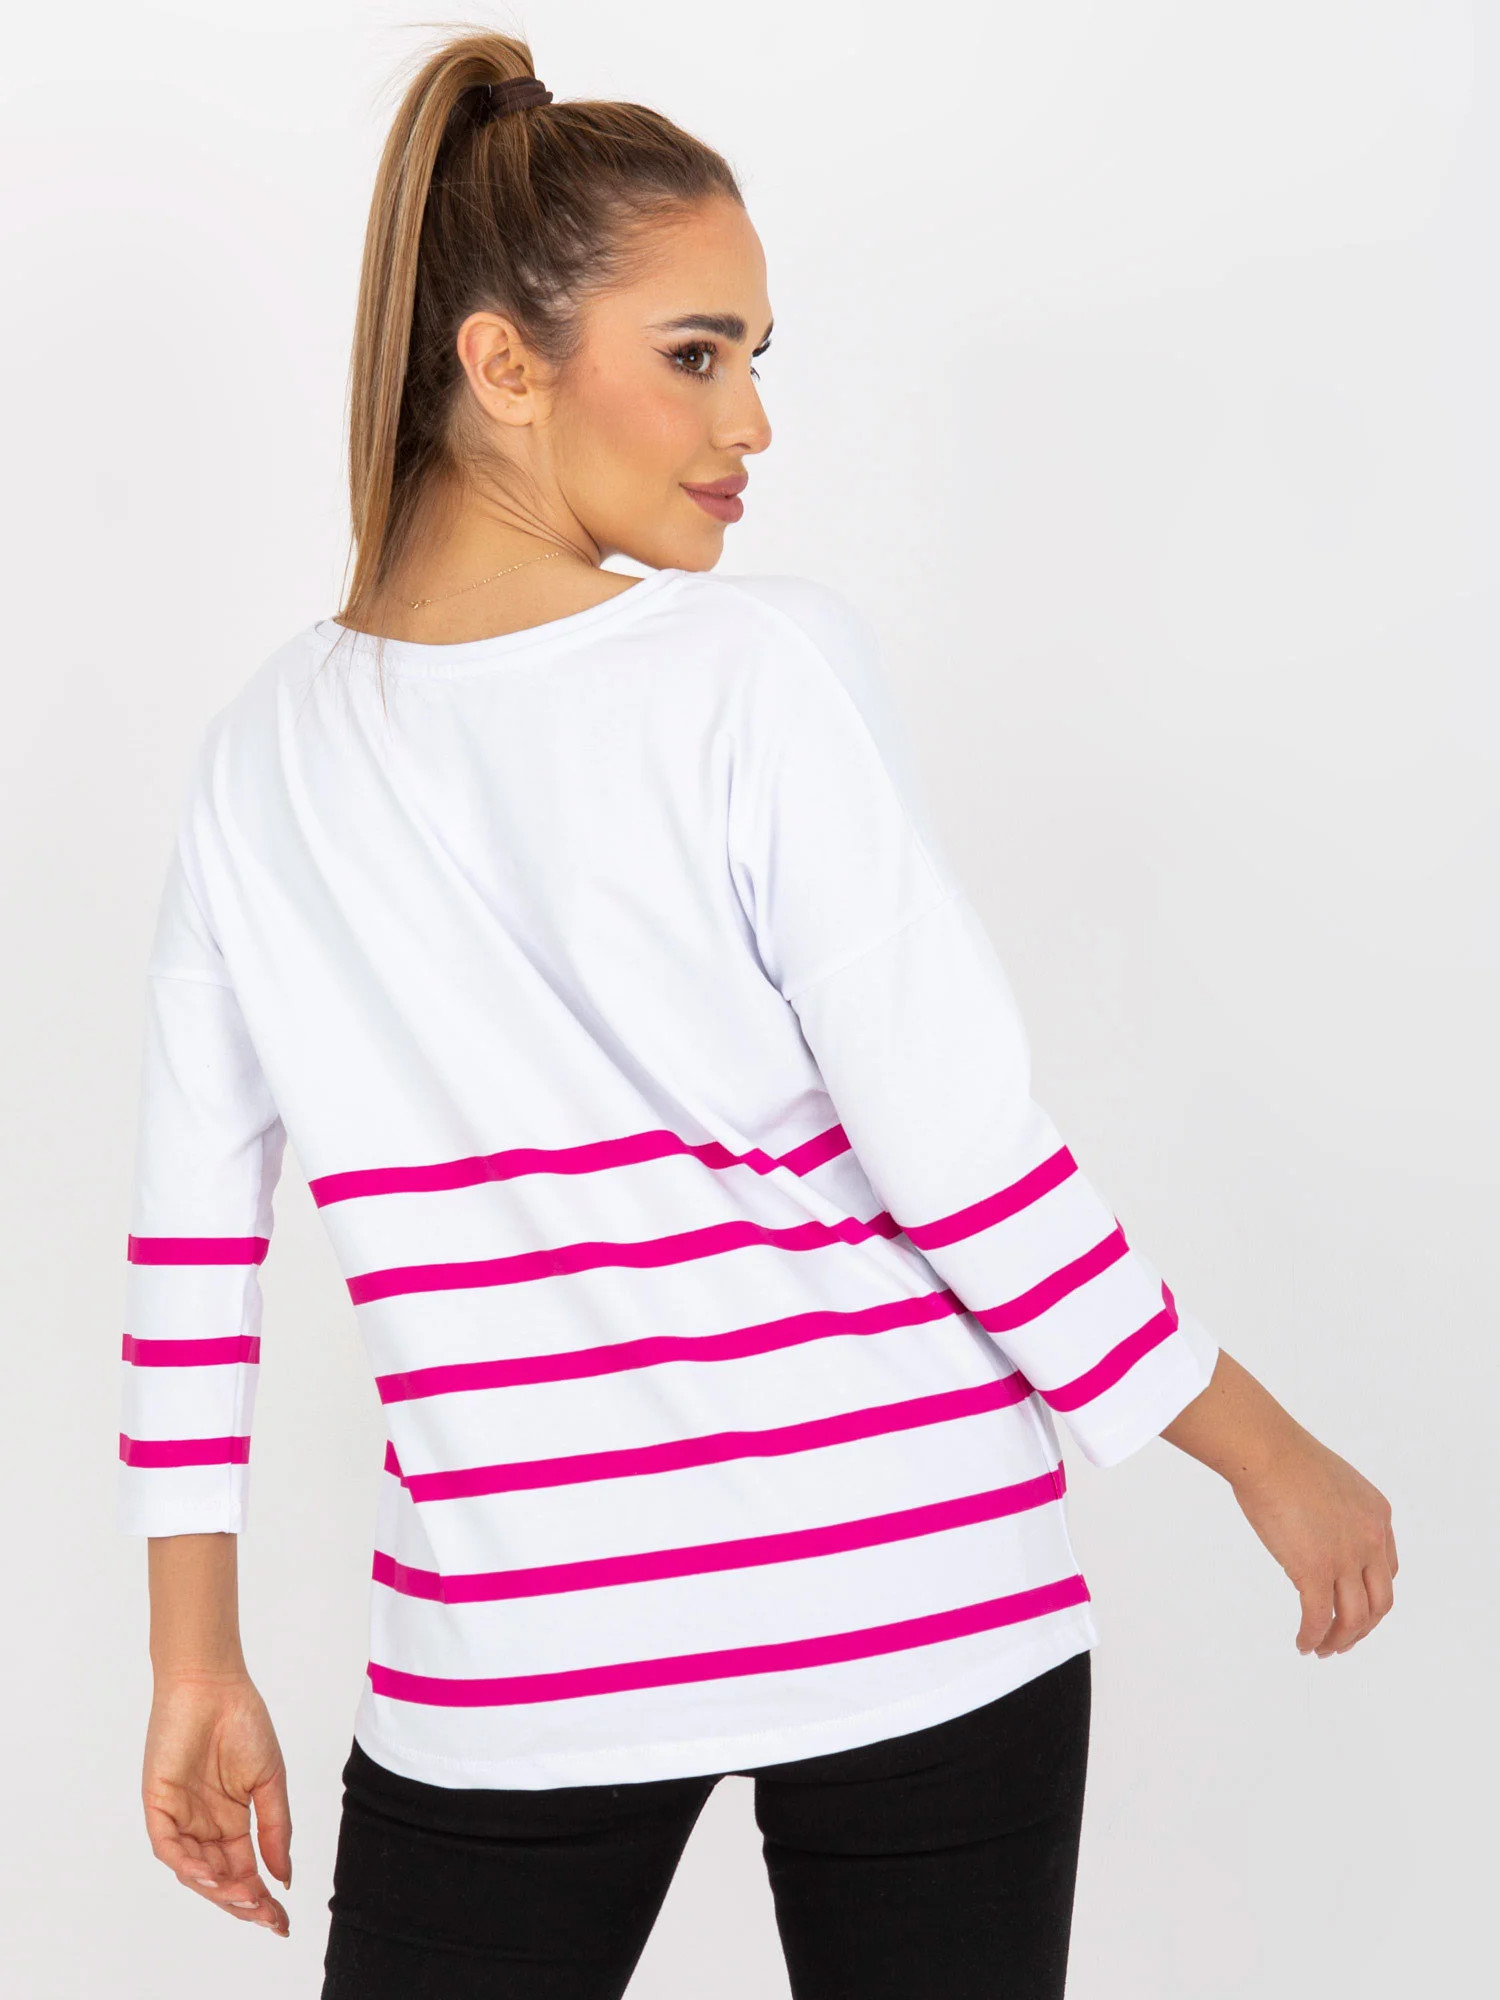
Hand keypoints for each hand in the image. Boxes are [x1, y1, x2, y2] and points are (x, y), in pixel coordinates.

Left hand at [142, 1671, 291, 1936]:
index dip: (261, 1899)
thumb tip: (284, 1878)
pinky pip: (168, 1846)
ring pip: (193, 1870)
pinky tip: (209, 1874)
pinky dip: (186, 1864)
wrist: (214, 1684)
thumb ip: (275, 1829)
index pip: (245, 1870)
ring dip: (217, 1888)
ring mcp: (180, 1818)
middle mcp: (204, 1827)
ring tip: (244, 1897)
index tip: (281, 1921)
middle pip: (219, 1879)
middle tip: (265, 1918)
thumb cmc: (244, 1723)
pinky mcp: (159, 1805)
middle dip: (241, 1902)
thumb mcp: (269, 1781)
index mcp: (231, 1821)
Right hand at [1231, 1430, 1397, 1656]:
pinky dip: (1313, 1637)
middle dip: (1362, 1628)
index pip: (1387, 1571)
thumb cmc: (1283, 1455)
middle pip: (1379, 1602)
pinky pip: (1319, 1618)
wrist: (1266, 1450)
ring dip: (1340, 1641)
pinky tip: (1303, 1644)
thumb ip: (1335, 1511)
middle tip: (1343, 1640)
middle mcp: (1371, 1540)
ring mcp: (1346, 1558)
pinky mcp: (1315, 1571)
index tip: (1354, 1607)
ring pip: (1355, 1619)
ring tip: (1322, 1650)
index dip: (1372, 1596)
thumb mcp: (1330, 1481)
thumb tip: (1316, 1532)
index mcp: (1378, 1516)